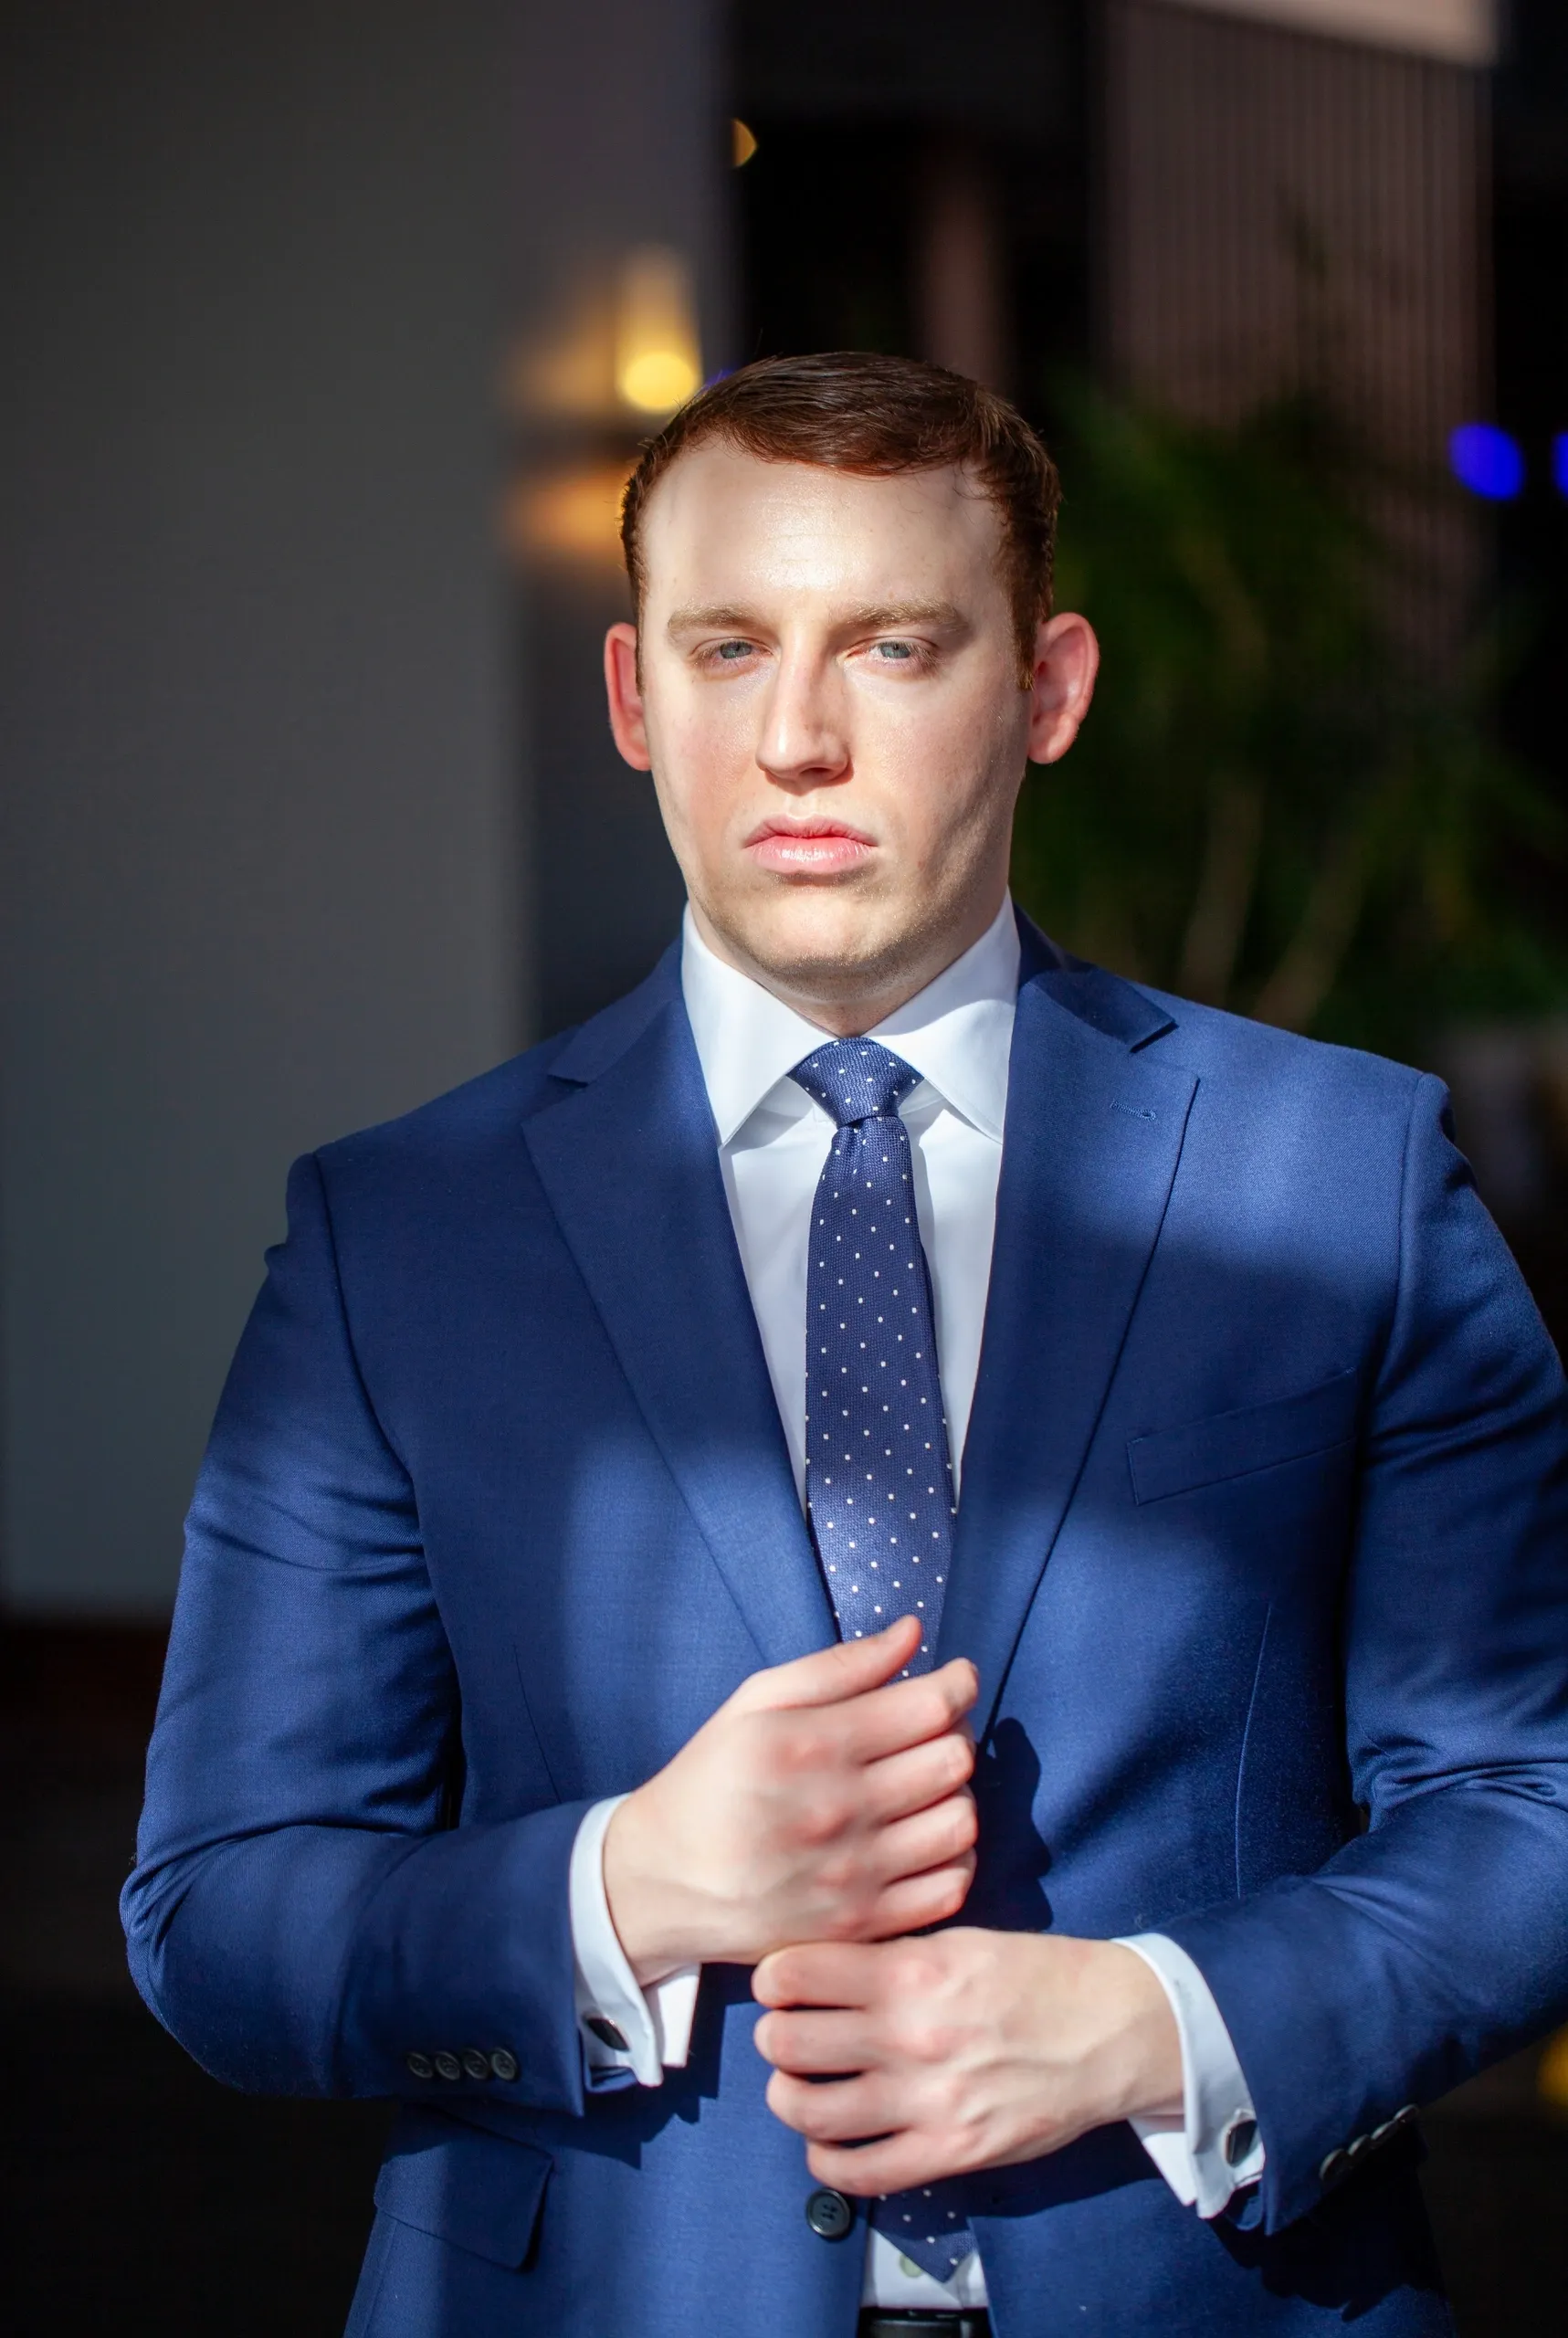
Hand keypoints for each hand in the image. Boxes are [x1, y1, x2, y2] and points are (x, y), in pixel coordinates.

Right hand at [603, 1617, 978, 1982]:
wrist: (663, 1880)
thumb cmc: (711, 1778)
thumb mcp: (755, 1703)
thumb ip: (839, 1666)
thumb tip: (912, 1633)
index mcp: (812, 1745)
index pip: (930, 1707)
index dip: (958, 1683)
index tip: (956, 1679)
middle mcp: (839, 1811)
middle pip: (952, 1761)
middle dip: (954, 1734)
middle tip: (931, 1732)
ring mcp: (853, 1876)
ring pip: (960, 1822)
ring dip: (956, 1794)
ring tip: (926, 1786)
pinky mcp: (860, 1926)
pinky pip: (950, 1887)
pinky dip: (953, 1856)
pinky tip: (923, 1838)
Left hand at [752, 1928, 1182, 2191]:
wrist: (1110, 2031)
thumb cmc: (1033, 1976)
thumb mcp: (957, 1941)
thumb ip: (889, 1956)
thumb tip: (820, 1968)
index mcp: (910, 1972)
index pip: (795, 1974)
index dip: (774, 1977)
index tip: (779, 1982)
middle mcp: (909, 2036)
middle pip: (787, 2042)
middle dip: (774, 2034)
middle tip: (784, 2032)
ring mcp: (926, 2102)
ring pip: (809, 2110)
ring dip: (788, 2096)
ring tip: (797, 2085)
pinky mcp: (948, 2154)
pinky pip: (858, 2172)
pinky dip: (825, 2158)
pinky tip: (829, 2139)